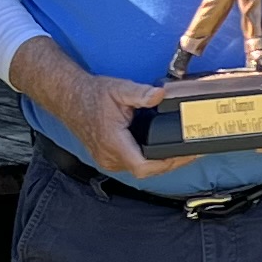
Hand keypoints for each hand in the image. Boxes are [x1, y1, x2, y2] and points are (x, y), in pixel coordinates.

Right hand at [29, 54, 190, 179]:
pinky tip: (161, 150)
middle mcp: (110, 157)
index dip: (168, 164)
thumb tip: (160, 94)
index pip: (144, 166)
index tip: (186, 156)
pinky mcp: (108, 158)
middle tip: (192, 153)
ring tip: (182, 152)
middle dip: (171, 164)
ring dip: (161, 164)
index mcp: (114, 143)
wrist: (70, 98)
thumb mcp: (119, 89)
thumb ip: (141, 93)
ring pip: (140, 170)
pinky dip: (149, 160)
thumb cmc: (92, 94)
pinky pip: (133, 165)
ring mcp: (108, 160)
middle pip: (146, 171)